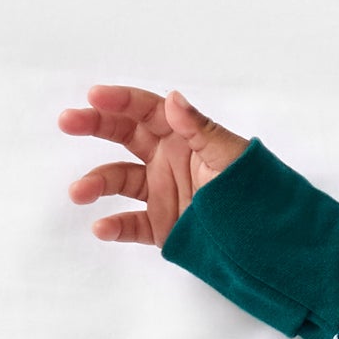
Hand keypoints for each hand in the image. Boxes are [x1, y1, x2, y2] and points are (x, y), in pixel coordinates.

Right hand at [61, 85, 246, 244]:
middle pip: (122, 135)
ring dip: (96, 183)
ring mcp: (161, 193)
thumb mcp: (231, 158)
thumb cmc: (256, 192)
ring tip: (79, 192)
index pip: (146, 110)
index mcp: (183, 137)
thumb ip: (201, 130)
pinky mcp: (162, 226)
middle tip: (67, 121)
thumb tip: (173, 99)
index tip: (94, 96)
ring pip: (118, 180)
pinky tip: (101, 228)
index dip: (120, 101)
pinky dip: (115, 226)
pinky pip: (131, 224)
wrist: (272, 242)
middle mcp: (166, 160)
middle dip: (93, 125)